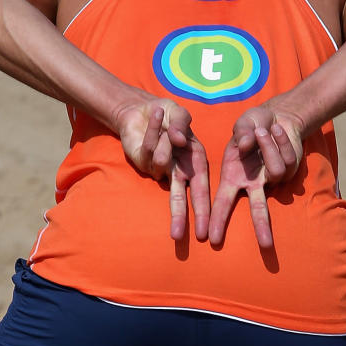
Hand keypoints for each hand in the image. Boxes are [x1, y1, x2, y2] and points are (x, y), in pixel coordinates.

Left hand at [116, 98, 209, 240]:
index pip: (201, 189)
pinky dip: (153, 130)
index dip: (203, 210)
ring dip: (164, 140)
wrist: (141, 109)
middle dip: (179, 216)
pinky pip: (149, 149)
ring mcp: (160, 169)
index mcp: (196, 162)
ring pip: (162, 162)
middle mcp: (179, 170)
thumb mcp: (179, 112)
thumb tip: (180, 140)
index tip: (204, 232)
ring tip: (164, 120)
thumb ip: (182, 123)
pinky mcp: (143, 163)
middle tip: (178, 237)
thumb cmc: (167, 113)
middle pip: (179, 197)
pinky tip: (156, 115)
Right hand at [209, 106, 303, 249]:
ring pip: (277, 171)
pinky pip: (289, 159)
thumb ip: (242, 131)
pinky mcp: (289, 173)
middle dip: (262, 227)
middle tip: (266, 246)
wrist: (278, 118)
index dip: (217, 220)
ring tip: (264, 130)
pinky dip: (282, 140)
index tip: (211, 239)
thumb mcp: (243, 122)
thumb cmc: (254, 123)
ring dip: (269, 146)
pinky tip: (278, 132)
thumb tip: (245, 145)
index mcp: (232, 175)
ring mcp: (272, 179)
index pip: (223, 202)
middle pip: (258, 209)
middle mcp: (252, 183)